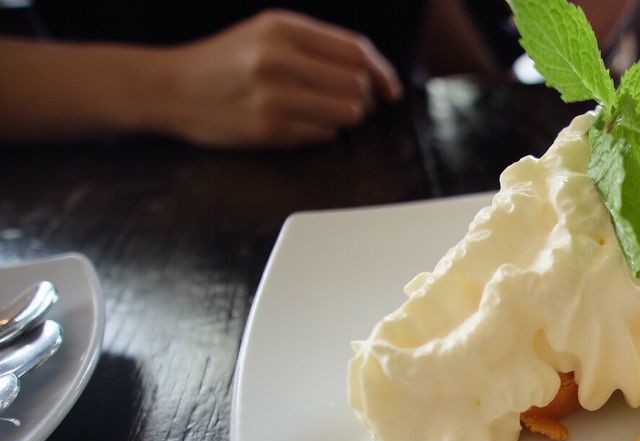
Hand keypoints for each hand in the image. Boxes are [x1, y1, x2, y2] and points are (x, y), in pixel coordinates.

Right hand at [159, 9, 402, 147]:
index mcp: (282, 28)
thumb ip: (316, 46)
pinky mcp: (268, 128)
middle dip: (365, 99)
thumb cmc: (225, 62)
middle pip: (357, 85)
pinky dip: (322, 133)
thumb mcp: (266, 34)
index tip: (391, 90)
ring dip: (346, 119)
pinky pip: (323, 135)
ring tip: (324, 114)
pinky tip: (299, 125)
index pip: (356, 51)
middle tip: (353, 105)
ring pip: (347, 113)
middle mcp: (278, 58)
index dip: (382, 73)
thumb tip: (373, 74)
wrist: (170, 88)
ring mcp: (273, 95)